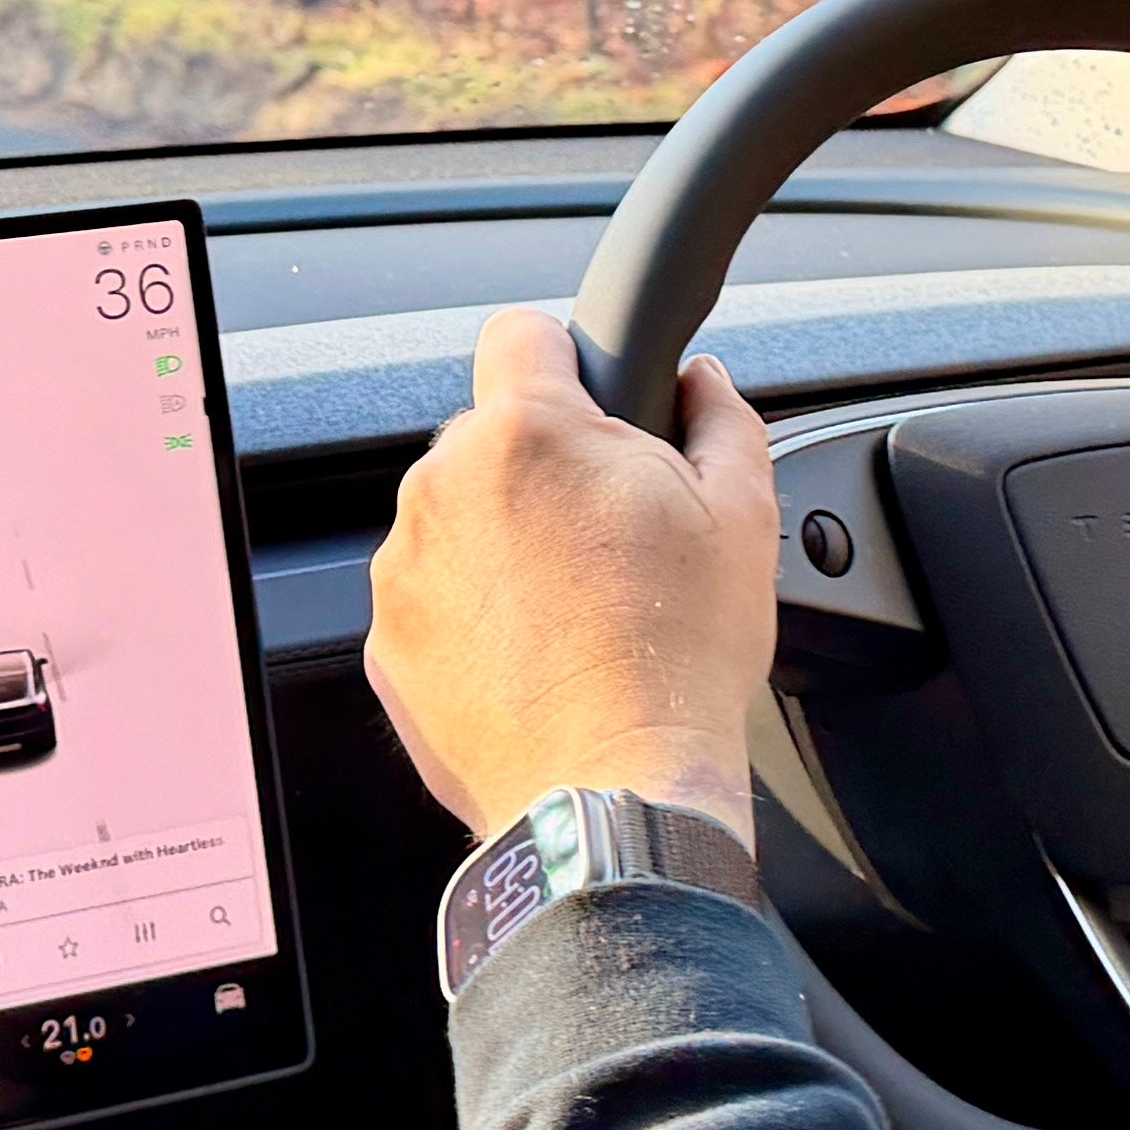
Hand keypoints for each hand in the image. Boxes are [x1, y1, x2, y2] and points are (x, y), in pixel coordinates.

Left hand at [365, 309, 776, 845]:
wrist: (615, 796)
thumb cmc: (677, 660)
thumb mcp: (741, 516)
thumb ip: (720, 418)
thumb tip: (700, 381)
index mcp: (525, 436)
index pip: (521, 333)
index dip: (568, 363)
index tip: (594, 409)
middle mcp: (443, 489)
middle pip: (490, 436)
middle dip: (542, 468)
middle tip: (608, 535)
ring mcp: (403, 571)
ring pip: (457, 519)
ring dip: (504, 543)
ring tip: (575, 611)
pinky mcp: (388, 645)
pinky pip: (432, 599)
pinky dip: (474, 617)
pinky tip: (536, 659)